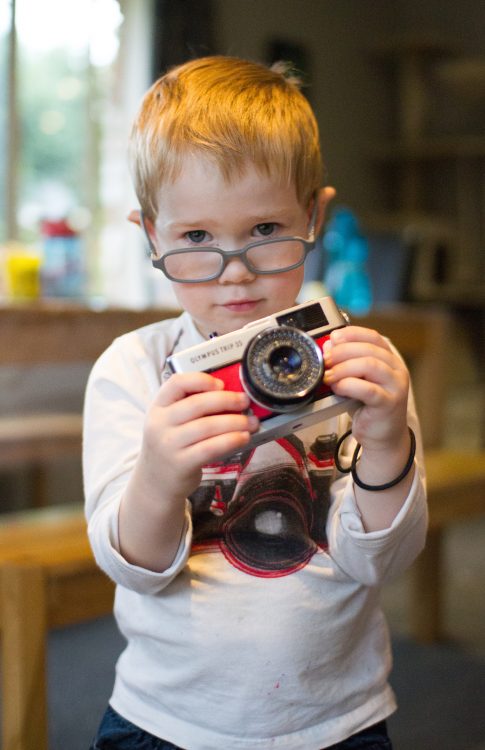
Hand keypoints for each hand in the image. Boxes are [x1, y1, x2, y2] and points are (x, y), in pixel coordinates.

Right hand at [141, 372, 258, 501]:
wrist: (156, 481)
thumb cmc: (172, 446)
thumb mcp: (171, 422)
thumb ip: (191, 407)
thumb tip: (231, 395)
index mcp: (158, 407)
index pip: (176, 383)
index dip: (201, 380)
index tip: (221, 384)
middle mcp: (159, 424)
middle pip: (197, 404)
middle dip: (227, 400)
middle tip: (244, 402)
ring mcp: (169, 445)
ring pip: (207, 426)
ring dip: (235, 422)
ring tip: (251, 422)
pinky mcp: (181, 464)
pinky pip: (211, 448)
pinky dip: (231, 440)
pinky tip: (243, 438)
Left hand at [323, 325, 409, 450]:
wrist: (383, 437)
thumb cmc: (368, 407)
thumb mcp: (355, 380)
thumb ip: (344, 363)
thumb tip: (327, 346)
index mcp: (389, 360)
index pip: (373, 337)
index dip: (352, 334)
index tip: (333, 338)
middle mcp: (396, 370)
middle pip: (369, 349)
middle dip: (342, 352)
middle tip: (325, 360)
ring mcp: (395, 386)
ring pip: (369, 365)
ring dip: (343, 368)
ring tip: (329, 376)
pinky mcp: (389, 404)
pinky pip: (368, 389)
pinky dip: (349, 385)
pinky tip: (338, 388)